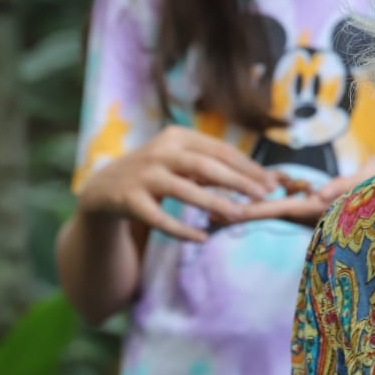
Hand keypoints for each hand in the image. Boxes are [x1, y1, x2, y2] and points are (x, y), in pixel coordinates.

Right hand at [76, 126, 274, 241]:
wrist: (104, 187)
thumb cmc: (157, 173)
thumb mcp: (183, 162)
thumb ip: (214, 167)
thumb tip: (261, 179)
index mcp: (177, 136)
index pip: (219, 150)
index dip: (247, 167)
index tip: (270, 182)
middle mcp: (159, 152)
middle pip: (205, 165)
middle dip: (238, 181)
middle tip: (263, 196)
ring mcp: (143, 175)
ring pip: (183, 189)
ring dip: (214, 203)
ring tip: (239, 215)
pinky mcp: (129, 200)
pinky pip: (159, 218)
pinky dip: (181, 229)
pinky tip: (201, 238)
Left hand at [229, 154, 374, 227]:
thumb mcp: (372, 178)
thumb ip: (345, 186)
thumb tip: (317, 196)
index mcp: (323, 207)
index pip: (279, 209)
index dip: (251, 210)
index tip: (222, 213)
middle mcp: (317, 211)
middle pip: (271, 212)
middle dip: (242, 214)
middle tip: (207, 215)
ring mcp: (319, 209)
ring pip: (279, 210)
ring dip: (253, 209)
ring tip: (220, 209)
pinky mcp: (323, 203)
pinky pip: (291, 204)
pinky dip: (271, 201)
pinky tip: (257, 196)